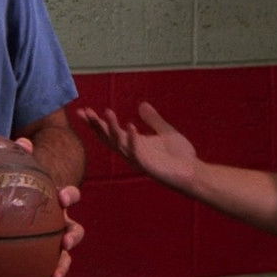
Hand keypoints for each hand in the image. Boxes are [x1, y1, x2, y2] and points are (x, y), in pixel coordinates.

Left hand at [13, 137, 84, 276]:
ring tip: (53, 276)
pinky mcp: (43, 256)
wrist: (35, 197)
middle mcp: (61, 221)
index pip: (70, 195)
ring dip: (62, 265)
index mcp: (57, 199)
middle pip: (74, 230)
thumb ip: (23, 155)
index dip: (69, 195)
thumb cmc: (28, 181)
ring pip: (64, 255)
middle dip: (72, 237)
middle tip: (65, 242)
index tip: (63, 197)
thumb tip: (21, 141)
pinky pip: (42, 270)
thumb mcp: (27, 168)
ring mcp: (54, 240)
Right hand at [77, 102, 198, 191]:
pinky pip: (137, 151)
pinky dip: (132, 138)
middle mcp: (131, 152)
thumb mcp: (164, 132)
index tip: (83, 110)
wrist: (193, 172)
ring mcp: (138, 159)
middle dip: (96, 125)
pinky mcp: (147, 165)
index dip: (96, 122)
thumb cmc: (179, 155)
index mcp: (133, 144)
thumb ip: (152, 119)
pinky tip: (130, 125)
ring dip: (112, 128)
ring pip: (119, 143)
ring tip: (107, 112)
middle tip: (84, 112)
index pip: (110, 131)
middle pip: (108, 138)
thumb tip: (142, 104)